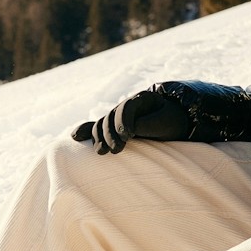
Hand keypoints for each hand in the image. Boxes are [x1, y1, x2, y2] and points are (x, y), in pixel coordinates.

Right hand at [72, 86, 191, 154]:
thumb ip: (147, 125)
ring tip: (102, 152)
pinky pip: (97, 127)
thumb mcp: (165, 122)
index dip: (124, 121)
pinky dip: (86, 131)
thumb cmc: (172, 122)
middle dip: (111, 133)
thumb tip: (127, 132)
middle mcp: (128, 106)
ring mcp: (119, 116)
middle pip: (111, 115)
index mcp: (142, 98)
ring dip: (99, 137)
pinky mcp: (114, 127)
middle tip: (117, 150)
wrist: (175, 122)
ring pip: (102, 123)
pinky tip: (75, 136)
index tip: (129, 136)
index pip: (127, 106)